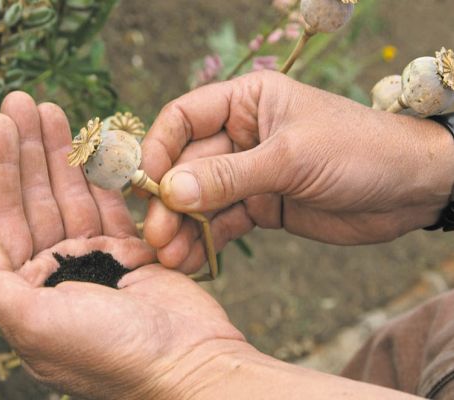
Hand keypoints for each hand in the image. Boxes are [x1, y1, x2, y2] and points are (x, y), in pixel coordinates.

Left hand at [0, 92, 245, 397]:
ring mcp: (93, 258)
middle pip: (34, 198)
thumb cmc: (112, 353)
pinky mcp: (129, 250)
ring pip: (71, 194)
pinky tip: (88, 144)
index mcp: (26, 292)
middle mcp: (55, 272)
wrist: (187, 363)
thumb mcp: (36, 325)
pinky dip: (100, 174)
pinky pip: (109, 203)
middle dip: (29, 149)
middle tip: (22, 101)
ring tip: (53, 109)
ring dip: (62, 153)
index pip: (1, 219)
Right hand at [142, 70, 453, 272]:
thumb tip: (171, 191)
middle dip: (170, 201)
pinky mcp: (261, 206)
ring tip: (170, 256)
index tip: (146, 184)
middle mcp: (241, 135)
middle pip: (187, 166)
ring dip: (184, 227)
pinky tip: (191, 261)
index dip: (159, 149)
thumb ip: (229, 176)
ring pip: (202, 200)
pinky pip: (224, 223)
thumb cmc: (359, 150)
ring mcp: (249, 174)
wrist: (412, 189)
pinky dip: (207, 242)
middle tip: (157, 236)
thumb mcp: (291, 158)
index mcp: (246, 103)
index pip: (184, 118)